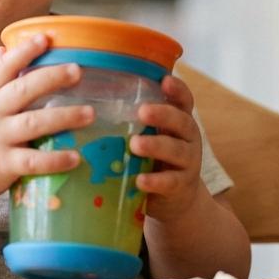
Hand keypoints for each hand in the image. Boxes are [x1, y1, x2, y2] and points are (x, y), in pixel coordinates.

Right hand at [0, 34, 90, 201]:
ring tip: (89, 113)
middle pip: (22, 90)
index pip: (3, 68)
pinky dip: (54, 160)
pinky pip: (32, 161)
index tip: (44, 38)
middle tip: (77, 71)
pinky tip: (75, 157)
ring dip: (63, 117)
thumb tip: (5, 48)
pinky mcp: (3, 165)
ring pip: (32, 124)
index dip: (23, 52)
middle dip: (51, 78)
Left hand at [131, 75, 207, 221]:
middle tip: (142, 111)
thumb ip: (133, 120)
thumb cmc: (154, 158)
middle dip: (163, 115)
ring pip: (177, 150)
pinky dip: (155, 181)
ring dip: (156, 146)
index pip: (184, 100)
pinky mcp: (181, 185)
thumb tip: (90, 95)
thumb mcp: (149, 135)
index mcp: (179, 121)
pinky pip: (171, 182)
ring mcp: (188, 162)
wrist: (175, 198)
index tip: (164, 80)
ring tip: (135, 144)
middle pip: (182, 122)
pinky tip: (139, 180)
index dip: (177, 89)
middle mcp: (187, 138)